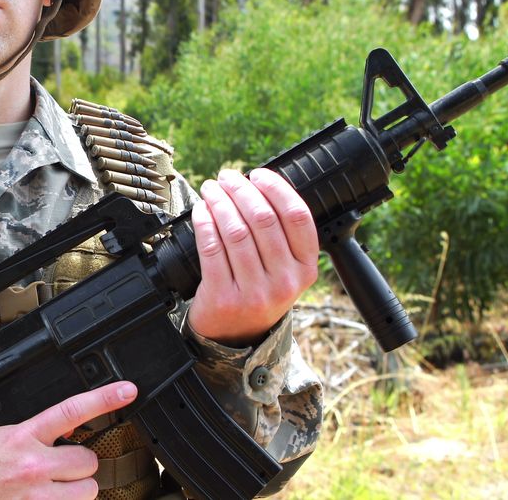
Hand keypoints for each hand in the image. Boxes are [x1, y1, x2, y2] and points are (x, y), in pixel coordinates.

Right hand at [0, 381, 137, 499]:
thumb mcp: (6, 436)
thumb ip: (38, 431)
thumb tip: (70, 428)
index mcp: (25, 436)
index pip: (71, 411)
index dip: (103, 399)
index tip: (127, 390)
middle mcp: (35, 464)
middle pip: (88, 460)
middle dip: (79, 464)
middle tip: (59, 467)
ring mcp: (39, 494)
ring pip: (88, 489)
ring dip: (77, 489)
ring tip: (54, 488)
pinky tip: (47, 499)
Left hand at [188, 169, 318, 345]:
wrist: (234, 334)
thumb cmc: (257, 290)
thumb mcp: (283, 269)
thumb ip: (279, 235)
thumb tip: (255, 185)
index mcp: (305, 269)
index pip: (297, 217)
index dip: (276, 188)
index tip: (257, 174)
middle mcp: (284, 281)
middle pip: (263, 219)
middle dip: (241, 190)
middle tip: (226, 177)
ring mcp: (254, 292)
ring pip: (236, 232)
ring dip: (220, 202)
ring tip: (211, 189)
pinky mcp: (223, 297)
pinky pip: (211, 249)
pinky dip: (204, 222)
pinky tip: (201, 210)